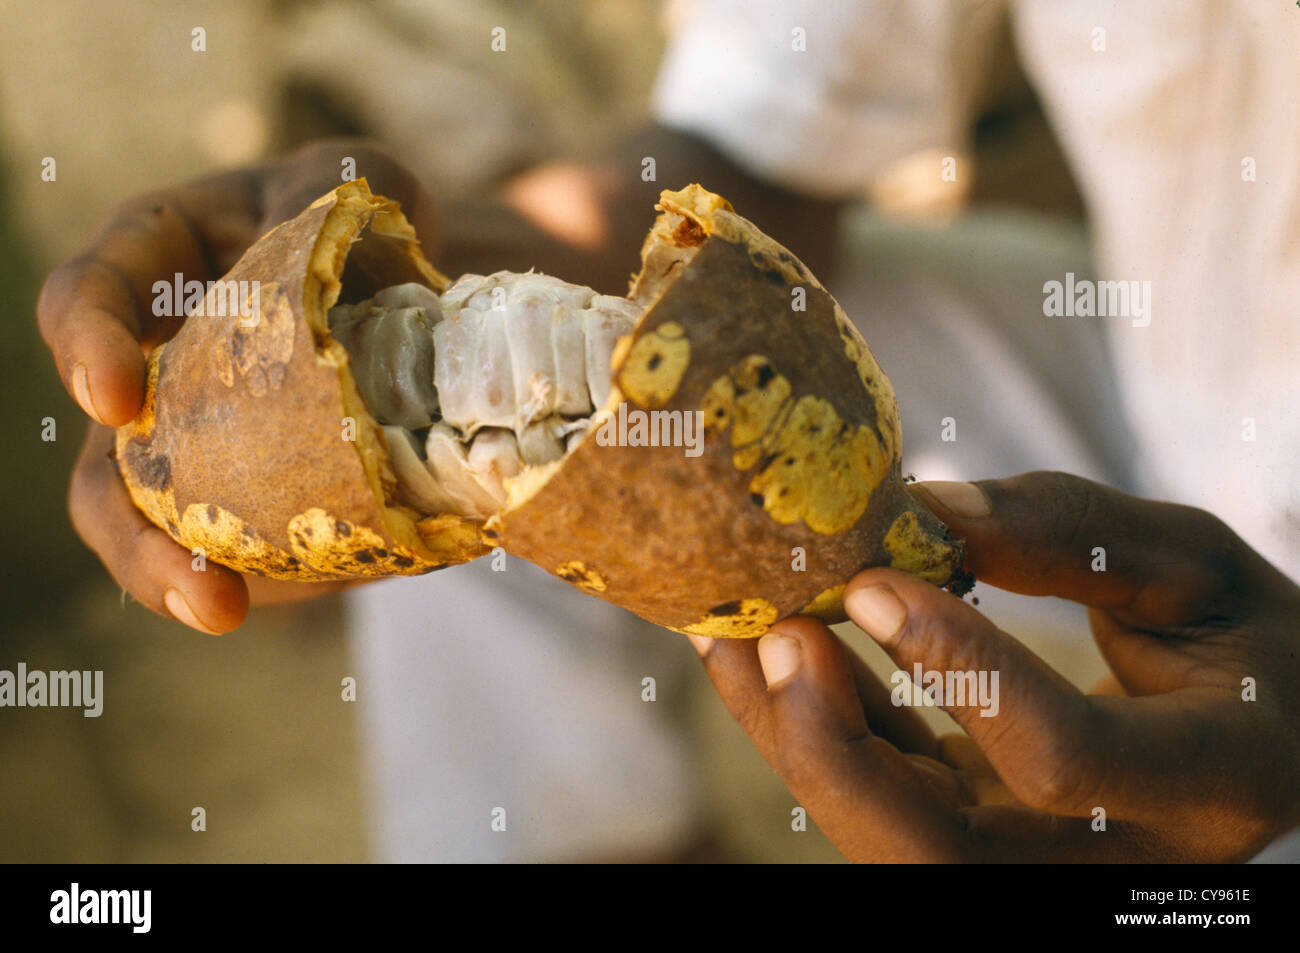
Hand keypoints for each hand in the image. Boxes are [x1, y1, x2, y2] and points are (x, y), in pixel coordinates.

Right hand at [38, 140, 438, 632]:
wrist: (401, 293)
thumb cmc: (354, 222)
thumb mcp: (349, 185)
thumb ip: (338, 199)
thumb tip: (350, 263)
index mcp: (151, 265)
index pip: (89, 296)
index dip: (88, 344)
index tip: (114, 397)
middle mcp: (155, 370)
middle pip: (105, 465)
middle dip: (130, 531)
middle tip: (185, 577)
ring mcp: (196, 447)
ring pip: (161, 531)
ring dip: (182, 580)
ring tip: (227, 613)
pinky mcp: (249, 498)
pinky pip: (248, 549)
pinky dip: (280, 577)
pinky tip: (330, 582)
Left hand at [688, 471, 1299, 861]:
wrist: (1249, 738)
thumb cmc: (1241, 647)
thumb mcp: (1201, 571)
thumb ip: (1078, 534)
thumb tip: (929, 508)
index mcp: (1202, 787)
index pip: (1061, 761)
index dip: (961, 670)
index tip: (878, 581)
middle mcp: (1105, 859)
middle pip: (935, 853)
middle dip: (830, 750)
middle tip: (772, 634)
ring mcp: (1028, 862)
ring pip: (882, 838)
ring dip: (790, 735)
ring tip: (724, 628)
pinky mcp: (974, 838)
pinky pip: (875, 799)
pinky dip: (809, 727)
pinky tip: (756, 649)